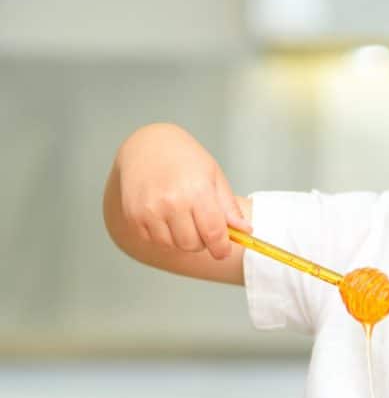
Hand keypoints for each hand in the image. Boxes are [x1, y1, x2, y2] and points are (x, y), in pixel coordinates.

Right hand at [110, 123, 248, 259]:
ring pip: (173, 245)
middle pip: (192, 244)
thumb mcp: (214, 176)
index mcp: (197, 191)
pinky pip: (154, 240)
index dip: (221, 248)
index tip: (223, 252)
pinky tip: (165, 216)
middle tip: (201, 225)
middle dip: (202, 241)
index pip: (213, 234)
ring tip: (183, 217)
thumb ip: (229, 208)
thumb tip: (246, 231)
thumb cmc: (185, 159)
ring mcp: (149, 210)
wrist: (147, 145)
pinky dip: (163, 235)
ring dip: (181, 238)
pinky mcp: (133, 215)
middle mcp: (172, 202)